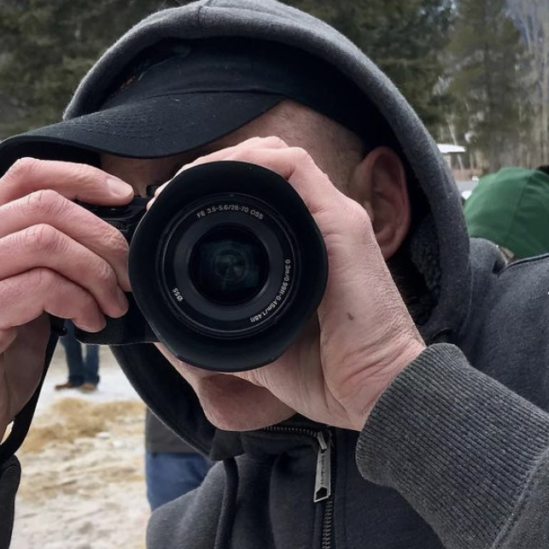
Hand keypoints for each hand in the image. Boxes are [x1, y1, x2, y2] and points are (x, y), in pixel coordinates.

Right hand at [0, 159, 132, 476]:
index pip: (25, 174)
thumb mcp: (25, 302)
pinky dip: (79, 301)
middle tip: (128, 273)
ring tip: (111, 303)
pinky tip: (91, 323)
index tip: (125, 196)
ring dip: (94, 272)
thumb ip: (48, 266)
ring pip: (45, 242)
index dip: (81, 176)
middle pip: (44, 206)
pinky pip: (40, 285)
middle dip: (102, 236)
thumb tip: (110, 242)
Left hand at [153, 137, 424, 431]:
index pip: (262, 193)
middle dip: (214, 168)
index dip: (215, 188)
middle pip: (265, 167)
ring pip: (277, 157)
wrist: (375, 391)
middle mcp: (324, 226)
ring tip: (188, 183)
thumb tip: (175, 332)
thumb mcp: (262, 343)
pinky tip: (220, 176)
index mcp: (308, 249)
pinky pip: (295, 168)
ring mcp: (336, 220)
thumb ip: (230, 325)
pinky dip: (253, 162)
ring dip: (227, 160)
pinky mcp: (344, 223)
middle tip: (172, 194)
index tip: (173, 210)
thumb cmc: (330, 375)